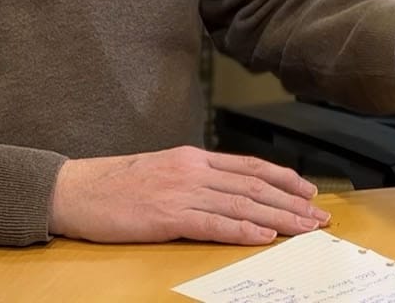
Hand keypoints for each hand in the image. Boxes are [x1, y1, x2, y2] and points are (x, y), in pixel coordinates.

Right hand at [48, 146, 330, 244]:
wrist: (74, 190)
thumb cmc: (113, 186)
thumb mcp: (160, 171)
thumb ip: (193, 179)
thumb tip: (226, 193)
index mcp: (192, 158)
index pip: (249, 167)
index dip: (283, 179)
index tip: (309, 192)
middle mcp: (192, 170)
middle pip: (254, 186)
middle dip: (292, 203)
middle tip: (320, 218)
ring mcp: (180, 192)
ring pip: (241, 205)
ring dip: (278, 219)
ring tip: (304, 230)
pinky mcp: (166, 215)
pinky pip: (213, 224)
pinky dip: (242, 231)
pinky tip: (263, 237)